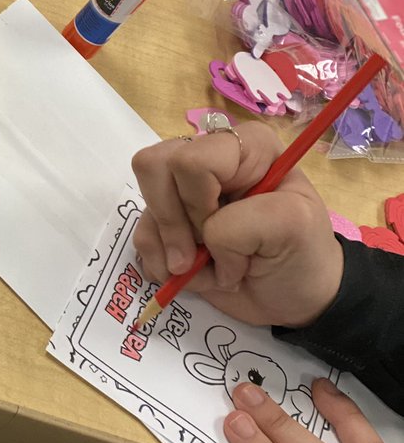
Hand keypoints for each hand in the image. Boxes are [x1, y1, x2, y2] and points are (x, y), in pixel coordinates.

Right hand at [131, 123, 342, 327]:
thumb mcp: (293, 226)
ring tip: (209, 270)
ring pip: (145, 207)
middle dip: (173, 222)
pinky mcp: (168, 222)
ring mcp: (183, 190)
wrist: (296, 296)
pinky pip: (140, 237)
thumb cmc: (302, 254)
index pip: (190, 159)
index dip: (196, 201)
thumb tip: (199, 244)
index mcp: (243, 146)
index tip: (221, 231)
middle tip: (200, 255)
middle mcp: (208, 158)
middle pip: (152, 168)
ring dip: (171, 250)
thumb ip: (242, 223)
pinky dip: (163, 265)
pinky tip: (198, 275)